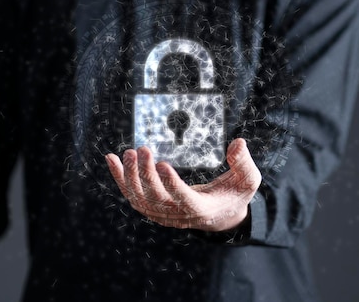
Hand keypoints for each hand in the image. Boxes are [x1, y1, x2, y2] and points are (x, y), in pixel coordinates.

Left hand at [104, 138, 261, 231]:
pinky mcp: (151, 208)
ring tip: (128, 152)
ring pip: (140, 199)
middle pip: (156, 198)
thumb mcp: (247, 180)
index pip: (183, 200)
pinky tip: (111, 159)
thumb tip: (239, 143)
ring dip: (130, 176)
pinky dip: (119, 178)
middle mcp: (178, 215)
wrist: (220, 215)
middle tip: (142, 150)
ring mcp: (162, 214)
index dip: (172, 184)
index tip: (163, 163)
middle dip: (146, 175)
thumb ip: (244, 163)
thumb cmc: (234, 194)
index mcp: (202, 209)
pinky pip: (131, 194)